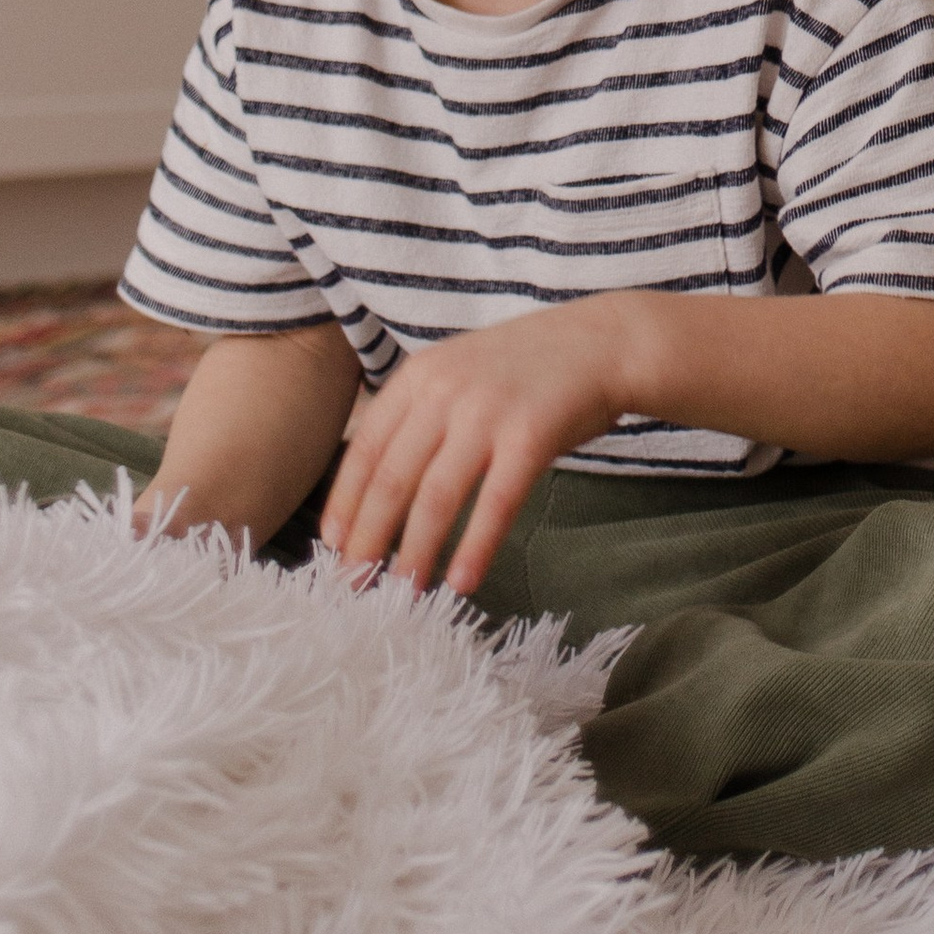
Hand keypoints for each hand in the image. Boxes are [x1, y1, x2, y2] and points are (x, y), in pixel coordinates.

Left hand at [318, 298, 641, 598]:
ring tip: (403, 593)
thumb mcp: (459, 372)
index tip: (331, 548)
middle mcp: (446, 389)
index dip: (344, 503)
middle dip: (367, 540)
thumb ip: (419, 413)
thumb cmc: (528, 368)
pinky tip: (462, 581)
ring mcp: (488, 411)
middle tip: (352, 585)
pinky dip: (474, 547)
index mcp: (420, 374)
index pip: (365, 448)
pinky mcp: (530, 435)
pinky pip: (494, 503)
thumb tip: (373, 488)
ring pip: (435, 498)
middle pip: (391, 479)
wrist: (602, 340)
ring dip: (415, 553)